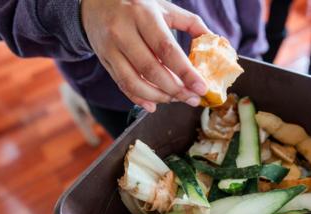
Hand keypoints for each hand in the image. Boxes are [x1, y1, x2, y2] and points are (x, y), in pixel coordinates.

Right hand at [81, 0, 210, 111]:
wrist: (96, 2)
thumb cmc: (137, 5)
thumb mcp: (164, 6)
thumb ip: (190, 23)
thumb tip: (214, 41)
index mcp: (143, 15)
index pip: (166, 49)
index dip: (185, 72)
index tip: (201, 87)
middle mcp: (123, 32)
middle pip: (151, 69)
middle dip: (175, 89)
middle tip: (192, 98)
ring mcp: (110, 48)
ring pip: (134, 82)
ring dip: (158, 96)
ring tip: (176, 100)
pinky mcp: (104, 60)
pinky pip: (121, 84)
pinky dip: (138, 99)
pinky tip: (153, 105)